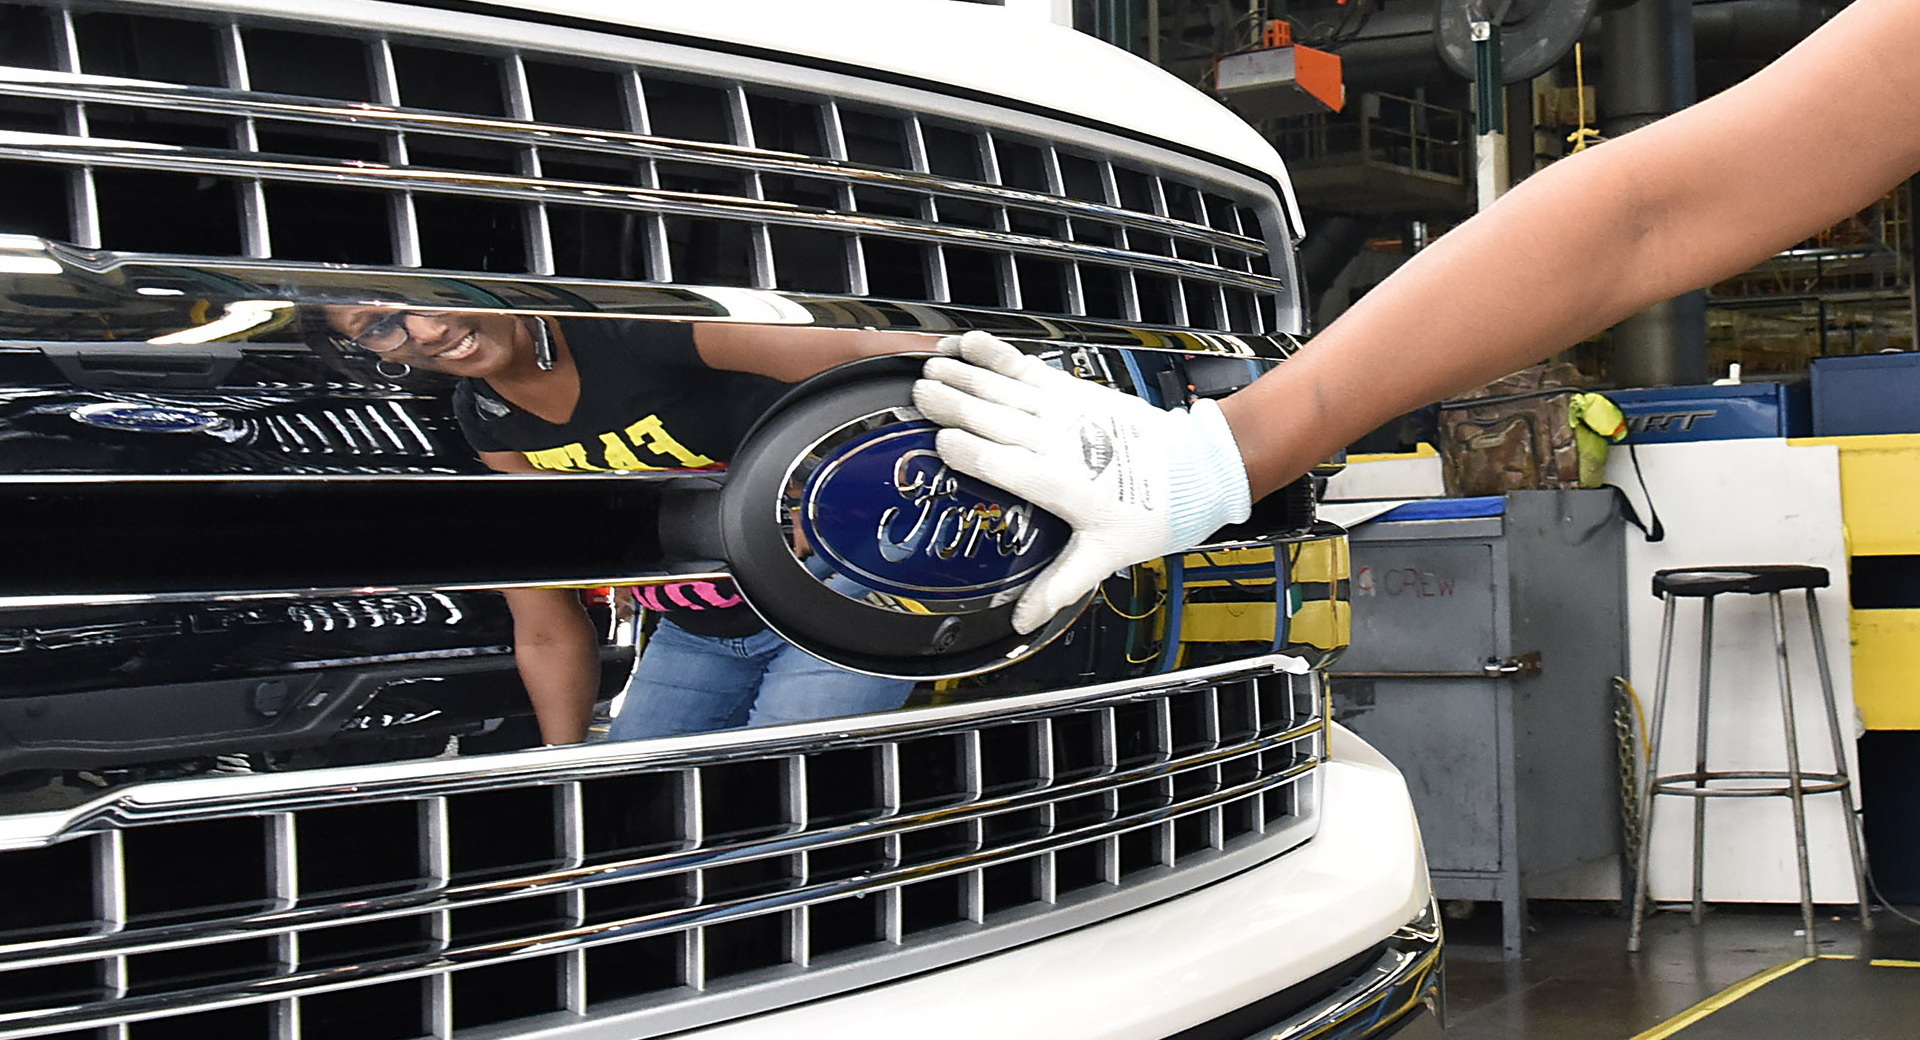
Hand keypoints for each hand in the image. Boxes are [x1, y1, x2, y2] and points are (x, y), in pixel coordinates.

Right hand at [912, 332, 1251, 633]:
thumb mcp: (1105, 556)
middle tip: (919, 395)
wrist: (1193, 470)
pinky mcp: (1073, 391)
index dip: (972, 453)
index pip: (1006, 466)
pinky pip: (1027, 368)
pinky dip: (997, 354)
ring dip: (967, 375)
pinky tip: (970, 344)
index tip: (941, 444)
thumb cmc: (1151, 513)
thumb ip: (1059, 585)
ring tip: (932, 366)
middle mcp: (1061, 442)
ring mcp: (1066, 411)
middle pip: (996, 419)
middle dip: (955, 405)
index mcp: (1062, 484)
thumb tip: (1023, 619)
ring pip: (1006, 389)